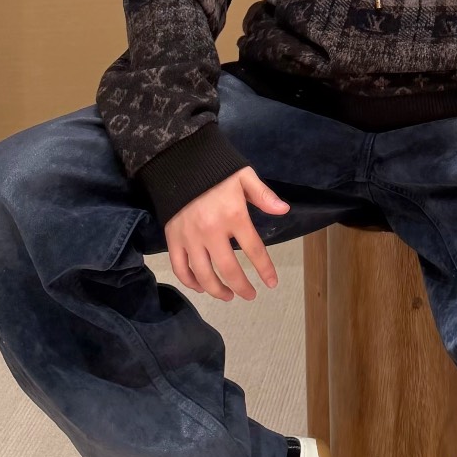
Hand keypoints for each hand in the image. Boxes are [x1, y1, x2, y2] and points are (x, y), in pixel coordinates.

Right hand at [165, 166, 289, 302]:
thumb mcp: (243, 176)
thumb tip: (284, 210)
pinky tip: (200, 287)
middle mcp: (211, 231)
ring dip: (216, 290)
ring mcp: (190, 237)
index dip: (265, 270)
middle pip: (229, 269)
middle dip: (241, 287)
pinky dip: (189, 281)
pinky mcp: (172, 238)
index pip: (254, 250)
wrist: (177, 160)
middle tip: (250, 295)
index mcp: (233, 216)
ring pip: (203, 274)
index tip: (271, 283)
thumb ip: (263, 195)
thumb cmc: (215, 169)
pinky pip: (180, 267)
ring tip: (228, 296)